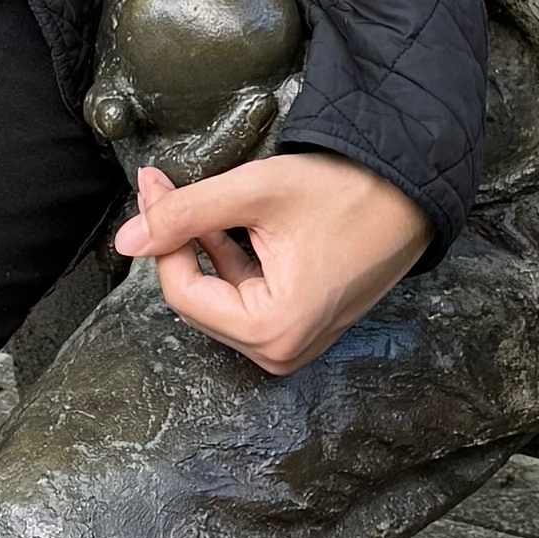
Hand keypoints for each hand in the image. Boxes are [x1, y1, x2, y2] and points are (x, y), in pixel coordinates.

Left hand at [114, 154, 428, 376]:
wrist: (411, 194)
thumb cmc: (346, 192)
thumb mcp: (255, 193)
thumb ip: (185, 214)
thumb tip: (127, 239)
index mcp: (272, 331)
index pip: (182, 291)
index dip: (161, 235)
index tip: (153, 185)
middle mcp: (282, 352)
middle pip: (199, 299)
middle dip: (181, 242)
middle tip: (168, 186)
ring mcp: (294, 345)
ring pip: (220, 297)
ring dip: (206, 248)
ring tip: (210, 201)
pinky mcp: (302, 327)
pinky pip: (248, 298)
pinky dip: (233, 260)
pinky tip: (236, 224)